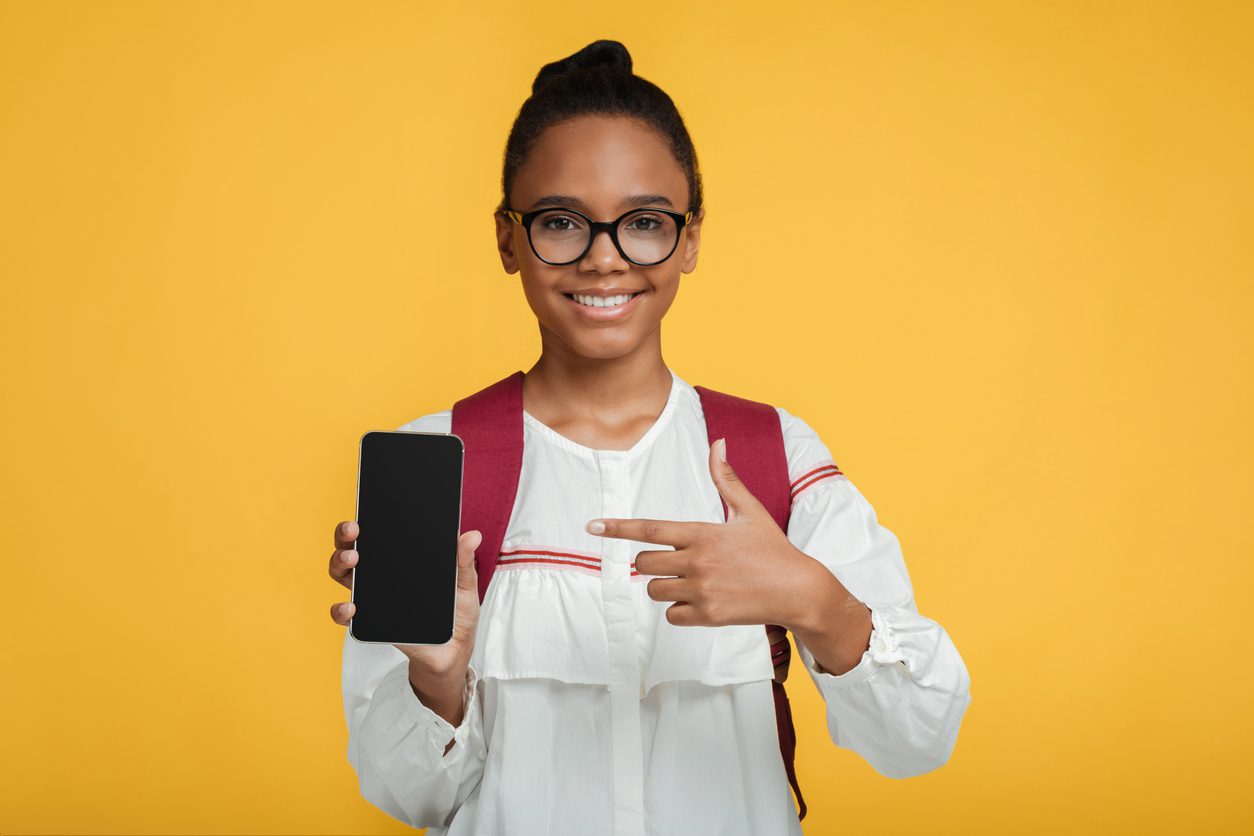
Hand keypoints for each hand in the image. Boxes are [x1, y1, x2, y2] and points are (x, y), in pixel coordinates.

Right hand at [328, 521, 482, 679]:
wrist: (453, 650)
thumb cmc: (456, 612)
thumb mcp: (464, 584)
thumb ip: (464, 561)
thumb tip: (472, 535)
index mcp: (401, 558)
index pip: (377, 532)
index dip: (366, 518)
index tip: (367, 509)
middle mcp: (380, 574)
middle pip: (352, 548)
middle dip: (345, 535)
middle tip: (354, 529)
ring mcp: (372, 596)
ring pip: (343, 574)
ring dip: (339, 563)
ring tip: (352, 559)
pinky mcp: (370, 621)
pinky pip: (345, 614)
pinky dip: (341, 609)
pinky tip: (351, 606)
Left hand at [585, 437, 839, 630]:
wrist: (798, 590)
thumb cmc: (772, 548)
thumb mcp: (750, 511)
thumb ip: (727, 480)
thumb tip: (718, 442)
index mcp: (702, 532)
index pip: (648, 528)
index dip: (617, 528)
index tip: (592, 527)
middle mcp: (697, 560)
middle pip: (643, 564)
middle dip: (649, 563)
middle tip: (673, 563)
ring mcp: (702, 589)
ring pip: (655, 591)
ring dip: (665, 588)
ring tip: (693, 582)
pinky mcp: (708, 614)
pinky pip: (672, 615)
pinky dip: (680, 611)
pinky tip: (702, 601)